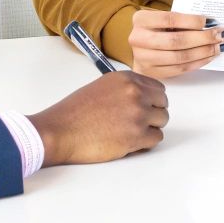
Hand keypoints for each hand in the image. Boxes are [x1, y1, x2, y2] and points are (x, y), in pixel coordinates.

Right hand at [27, 71, 168, 164]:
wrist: (60, 131)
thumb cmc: (74, 113)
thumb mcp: (102, 87)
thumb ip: (125, 89)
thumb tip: (144, 98)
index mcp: (126, 79)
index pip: (157, 87)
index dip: (152, 100)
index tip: (145, 107)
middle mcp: (135, 93)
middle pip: (163, 103)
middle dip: (153, 113)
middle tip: (137, 122)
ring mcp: (138, 114)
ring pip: (162, 121)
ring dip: (150, 128)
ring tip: (130, 132)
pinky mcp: (137, 136)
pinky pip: (156, 139)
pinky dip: (145, 143)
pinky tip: (129, 142)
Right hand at [127, 10, 223, 77]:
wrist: (140, 48)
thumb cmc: (156, 29)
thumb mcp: (162, 19)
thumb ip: (181, 20)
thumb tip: (211, 25)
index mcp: (141, 20)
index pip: (170, 19)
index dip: (192, 21)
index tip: (210, 21)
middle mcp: (138, 39)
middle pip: (176, 40)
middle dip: (203, 38)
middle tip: (220, 35)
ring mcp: (143, 58)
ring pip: (180, 57)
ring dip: (203, 52)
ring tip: (219, 47)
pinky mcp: (152, 73)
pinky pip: (180, 69)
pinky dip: (198, 63)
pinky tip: (209, 57)